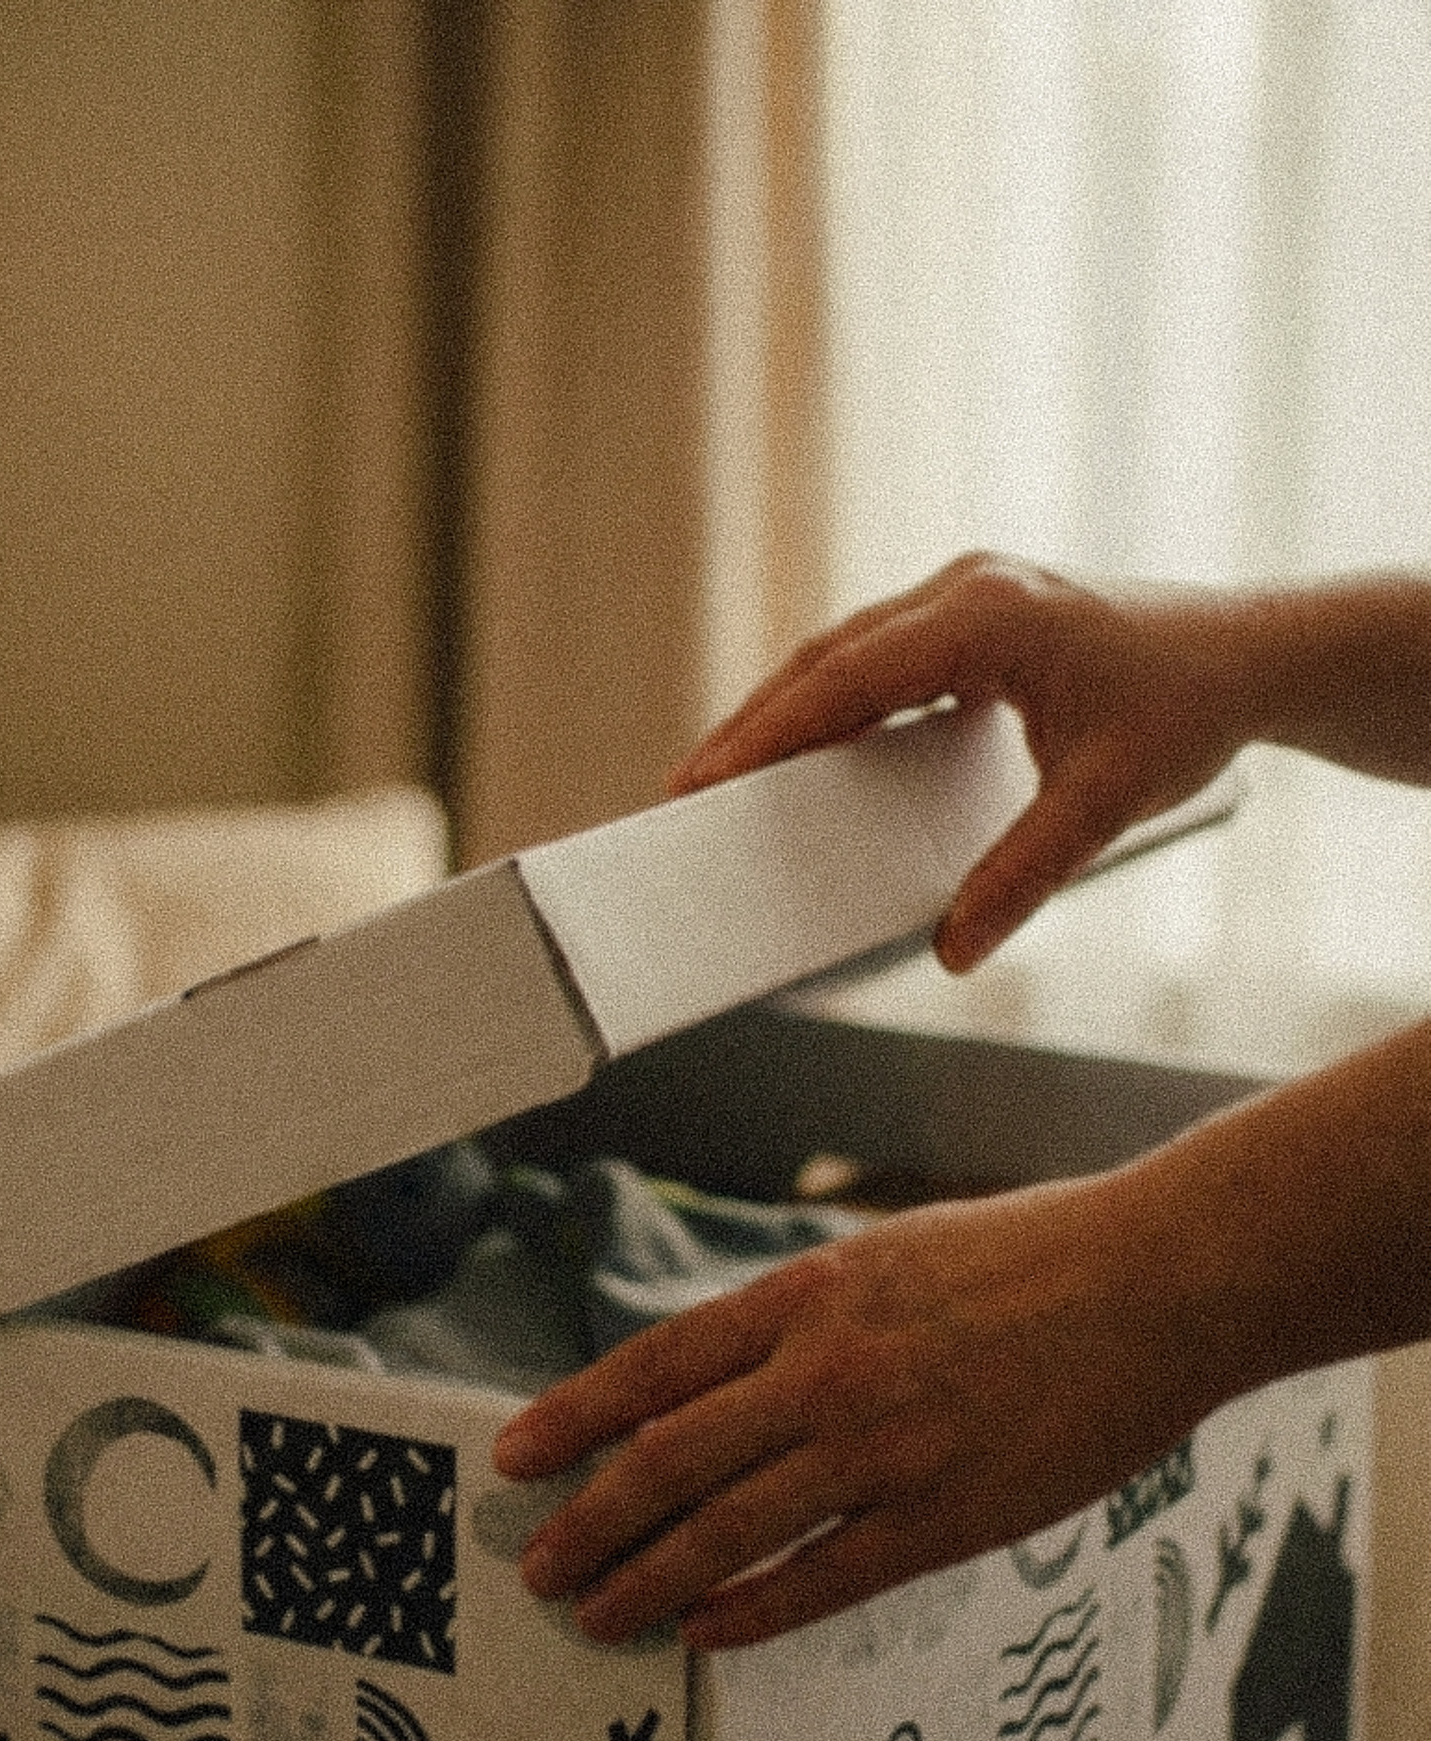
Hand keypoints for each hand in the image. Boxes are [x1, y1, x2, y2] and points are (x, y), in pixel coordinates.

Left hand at [493, 1174, 1234, 1651]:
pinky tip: (707, 1633)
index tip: (516, 1455)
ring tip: (596, 1613)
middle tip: (536, 1564)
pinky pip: (823, 1581)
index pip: (653, 1365)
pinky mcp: (945, 1518)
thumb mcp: (885, 1255)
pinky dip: (753, 1614)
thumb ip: (800, 1316)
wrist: (1156, 1282)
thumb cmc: (1027, 1256)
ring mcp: (882, 1451)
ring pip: (727, 1532)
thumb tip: (719, 1371)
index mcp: (805, 1297)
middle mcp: (824, 1373)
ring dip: (646, 1579)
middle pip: (668, 1459)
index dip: (573, 1416)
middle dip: (587, 1519)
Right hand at [672, 555, 1266, 969]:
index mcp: (988, 615)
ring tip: (726, 777)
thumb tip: (952, 951)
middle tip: (686, 792)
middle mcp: (967, 588)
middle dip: (754, 725)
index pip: (847, 675)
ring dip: (787, 711)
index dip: (768, 730)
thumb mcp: (1108, 802)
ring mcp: (968, 592)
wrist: (1255, 653)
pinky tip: (808, 751)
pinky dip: (834, 703)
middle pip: (828, 657)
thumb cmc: (1188, 714)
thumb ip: (1025, 875)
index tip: (705, 781)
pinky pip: (879, 657)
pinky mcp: (975, 613)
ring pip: (847, 651)